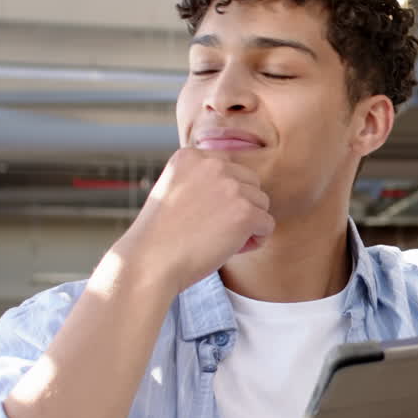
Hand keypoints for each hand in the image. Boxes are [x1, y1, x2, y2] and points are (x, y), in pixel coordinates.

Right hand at [114, 148, 273, 293]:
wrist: (150, 262)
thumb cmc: (160, 236)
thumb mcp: (174, 190)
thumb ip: (202, 180)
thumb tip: (237, 186)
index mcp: (191, 155)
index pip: (230, 169)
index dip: (223, 196)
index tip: (201, 215)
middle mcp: (213, 164)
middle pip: (250, 183)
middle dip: (240, 207)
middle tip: (214, 230)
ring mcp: (231, 186)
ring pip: (261, 204)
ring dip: (248, 224)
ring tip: (220, 239)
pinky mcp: (245, 211)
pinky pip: (267, 225)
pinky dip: (255, 240)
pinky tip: (230, 248)